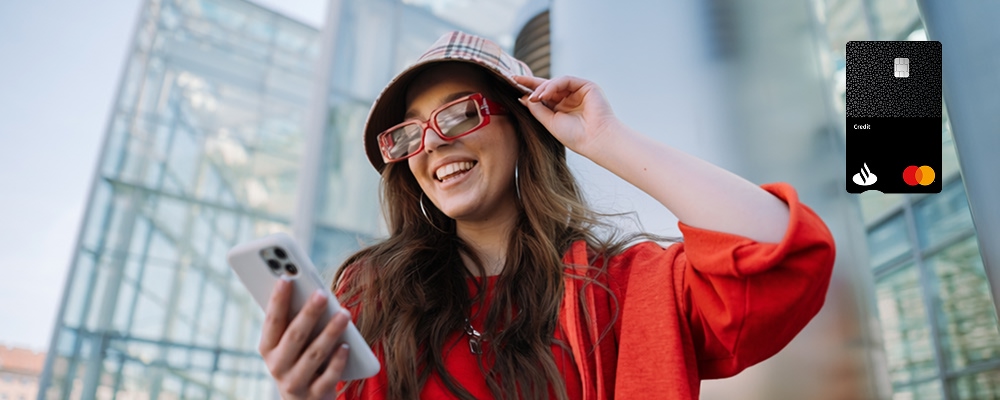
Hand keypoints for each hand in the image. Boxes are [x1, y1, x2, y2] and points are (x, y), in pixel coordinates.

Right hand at [259, 279, 351, 399]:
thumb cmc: (298, 360)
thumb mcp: (290, 344)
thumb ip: (295, 321)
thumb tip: (311, 291)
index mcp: (267, 348)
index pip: (272, 321)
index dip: (277, 300)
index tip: (286, 277)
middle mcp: (277, 366)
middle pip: (294, 336)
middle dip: (308, 313)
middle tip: (322, 293)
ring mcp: (294, 383)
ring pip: (314, 355)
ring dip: (330, 332)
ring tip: (344, 314)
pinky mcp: (313, 395)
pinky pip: (328, 376)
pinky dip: (338, 361)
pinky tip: (346, 346)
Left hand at [513, 75, 619, 155]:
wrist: (595, 139)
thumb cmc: (575, 136)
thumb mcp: (550, 122)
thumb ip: (537, 109)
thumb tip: (523, 97)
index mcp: (560, 109)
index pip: (542, 96)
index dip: (528, 90)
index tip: (512, 86)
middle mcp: (569, 99)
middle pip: (547, 86)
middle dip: (530, 83)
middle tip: (514, 79)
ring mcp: (577, 91)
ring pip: (555, 83)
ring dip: (542, 88)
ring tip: (534, 97)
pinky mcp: (586, 85)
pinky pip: (565, 80)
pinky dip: (553, 85)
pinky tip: (544, 94)